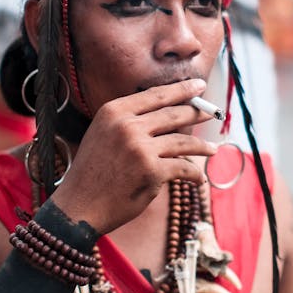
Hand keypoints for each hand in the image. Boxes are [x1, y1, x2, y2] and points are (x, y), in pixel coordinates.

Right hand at [52, 78, 216, 235]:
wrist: (79, 207)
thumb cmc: (93, 173)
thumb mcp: (103, 135)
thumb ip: (129, 122)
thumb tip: (170, 115)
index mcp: (113, 111)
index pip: (155, 95)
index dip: (181, 89)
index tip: (198, 86)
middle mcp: (127, 125)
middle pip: (173, 114)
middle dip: (197, 112)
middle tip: (213, 112)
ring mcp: (140, 148)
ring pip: (183, 141)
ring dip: (202, 146)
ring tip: (213, 149)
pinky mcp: (151, 172)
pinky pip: (182, 168)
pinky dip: (194, 175)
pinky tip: (198, 179)